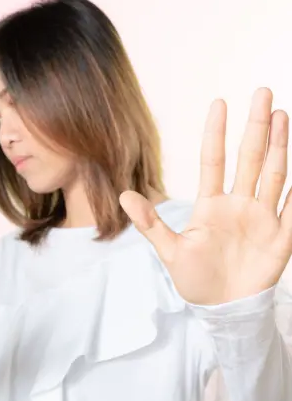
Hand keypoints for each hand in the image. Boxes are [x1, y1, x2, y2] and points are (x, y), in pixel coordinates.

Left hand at [120, 88, 290, 304]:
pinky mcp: (282, 237)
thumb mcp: (169, 251)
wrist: (221, 308)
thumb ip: (150, 223)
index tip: (219, 102)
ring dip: (280, 145)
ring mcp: (261, 218)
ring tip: (281, 114)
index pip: (213, 160)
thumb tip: (123, 195)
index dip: (215, 133)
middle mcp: (238, 204)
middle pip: (249, 158)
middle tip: (262, 93)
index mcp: (211, 204)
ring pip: (273, 173)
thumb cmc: (195, 279)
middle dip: (256, 127)